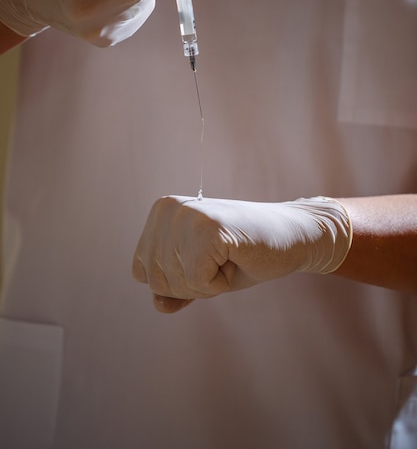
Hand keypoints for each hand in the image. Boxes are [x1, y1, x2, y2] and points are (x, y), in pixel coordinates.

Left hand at [132, 195, 351, 312]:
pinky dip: (220, 283)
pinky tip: (236, 258)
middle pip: (157, 281)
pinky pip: (198, 281)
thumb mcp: (199, 275)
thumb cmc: (242, 255)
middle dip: (193, 285)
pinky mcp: (208, 229)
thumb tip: (159, 305)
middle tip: (222, 259)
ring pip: (176, 283)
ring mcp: (187, 215)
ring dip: (208, 283)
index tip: (206, 260)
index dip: (178, 281)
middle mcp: (168, 208)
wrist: (289, 238)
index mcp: (161, 212)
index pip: (142, 273)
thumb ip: (173, 289)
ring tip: (229, 256)